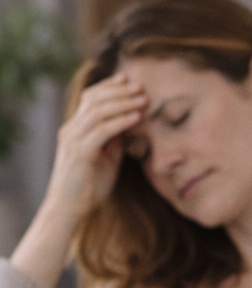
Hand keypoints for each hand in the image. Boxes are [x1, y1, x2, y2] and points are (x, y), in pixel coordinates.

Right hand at [45, 73, 147, 222]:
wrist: (71, 209)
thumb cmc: (90, 186)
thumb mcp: (107, 158)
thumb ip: (115, 140)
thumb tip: (130, 123)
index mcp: (75, 129)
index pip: (89, 98)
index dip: (109, 86)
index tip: (129, 79)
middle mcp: (71, 130)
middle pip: (94, 100)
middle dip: (119, 91)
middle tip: (141, 86)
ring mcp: (73, 140)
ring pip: (97, 112)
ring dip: (123, 103)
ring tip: (143, 99)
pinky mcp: (80, 153)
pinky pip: (102, 131)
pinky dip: (121, 122)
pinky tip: (137, 118)